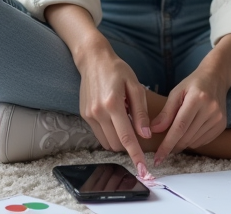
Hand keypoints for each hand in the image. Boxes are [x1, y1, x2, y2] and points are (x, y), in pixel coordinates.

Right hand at [46, 3, 152, 173]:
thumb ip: (140, 112)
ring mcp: (89, 115)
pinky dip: (110, 134)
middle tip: (138, 132)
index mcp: (113, 104)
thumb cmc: (117, 70)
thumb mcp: (135, 86)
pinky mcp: (84, 115)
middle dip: (129, 146)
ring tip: (125, 121)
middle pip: (116, 144)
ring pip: (107, 142)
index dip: (136, 155)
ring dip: (118, 141)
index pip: (126, 138)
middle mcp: (98, 112)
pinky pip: (99, 134)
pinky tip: (116, 119)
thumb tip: (146, 134)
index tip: (143, 169)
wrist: (93, 60)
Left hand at [149, 64, 229, 163]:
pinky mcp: (222, 125)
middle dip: (172, 146)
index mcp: (197, 98)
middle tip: (161, 150)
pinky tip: (189, 132)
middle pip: (187, 136)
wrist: (216, 78)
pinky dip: (192, 141)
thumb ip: (166, 112)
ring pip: (194, 141)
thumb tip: (153, 130)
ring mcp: (218, 118)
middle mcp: (210, 109)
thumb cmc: (193, 84)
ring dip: (182, 143)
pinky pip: (203, 141)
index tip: (157, 158)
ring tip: (176, 135)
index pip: (179, 127)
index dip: (167, 144)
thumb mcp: (176, 92)